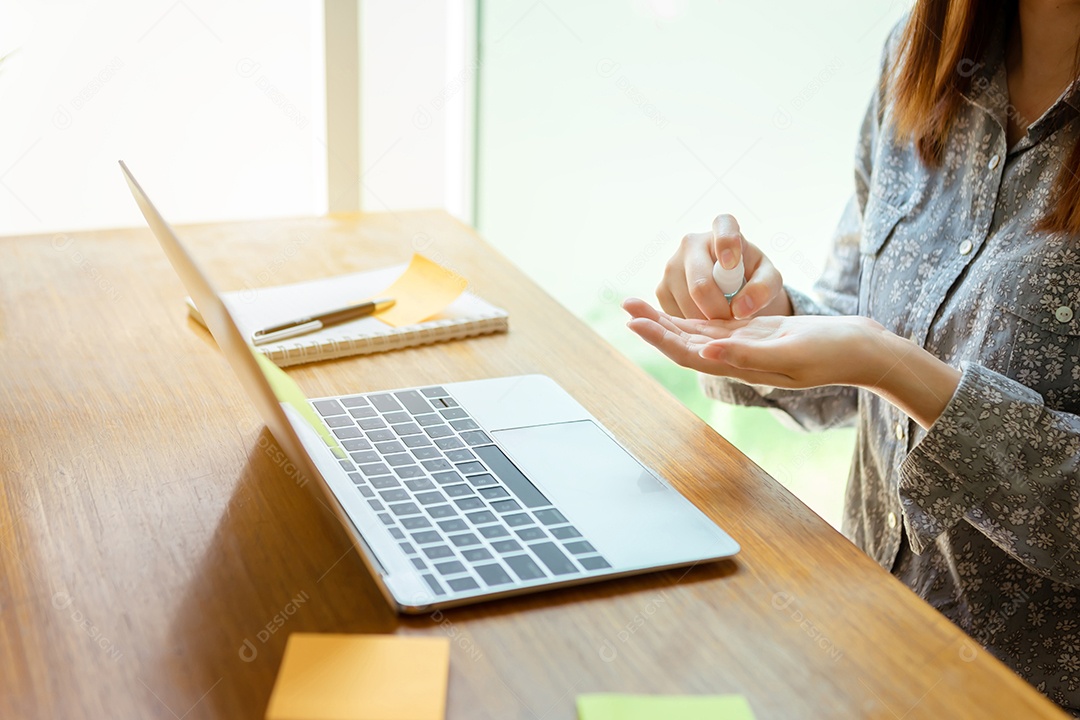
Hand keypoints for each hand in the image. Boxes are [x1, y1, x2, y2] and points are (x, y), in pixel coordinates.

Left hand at [622, 298, 961, 428]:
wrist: (863, 350)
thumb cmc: (834, 352)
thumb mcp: (791, 351)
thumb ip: (746, 354)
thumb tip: (704, 351)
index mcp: (742, 366)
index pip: (690, 353)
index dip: (660, 339)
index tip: (634, 322)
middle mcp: (737, 358)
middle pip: (686, 342)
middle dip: (654, 326)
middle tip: (625, 305)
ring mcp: (745, 346)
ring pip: (697, 333)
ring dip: (667, 320)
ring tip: (639, 304)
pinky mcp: (755, 334)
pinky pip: (716, 326)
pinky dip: (693, 316)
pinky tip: (676, 307)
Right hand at [657, 214, 791, 321]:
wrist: (729, 287)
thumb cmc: (752, 277)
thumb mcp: (768, 279)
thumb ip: (764, 288)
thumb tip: (740, 308)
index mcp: (723, 229)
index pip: (724, 226)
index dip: (726, 243)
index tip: (732, 263)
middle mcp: (691, 243)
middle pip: (700, 285)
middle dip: (719, 310)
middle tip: (733, 321)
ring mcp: (671, 266)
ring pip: (687, 304)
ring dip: (707, 321)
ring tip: (721, 319)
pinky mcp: (661, 289)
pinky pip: (675, 315)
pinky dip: (692, 326)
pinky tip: (705, 319)